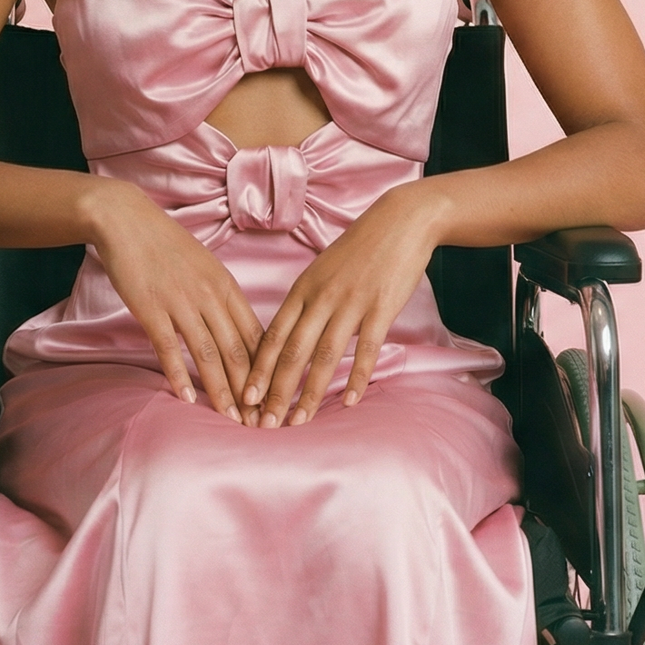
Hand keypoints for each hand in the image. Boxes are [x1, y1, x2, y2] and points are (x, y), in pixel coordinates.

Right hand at [85, 179, 263, 421]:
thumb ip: (222, 300)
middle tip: (260, 422)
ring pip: (209, 353)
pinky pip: (169, 347)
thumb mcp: (206, 268)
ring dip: (222, 390)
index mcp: (227, 287)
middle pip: (238, 350)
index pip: (256, 336)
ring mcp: (181, 303)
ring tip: (231, 419)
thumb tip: (240, 333)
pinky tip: (187, 397)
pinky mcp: (152, 308)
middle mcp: (210, 296)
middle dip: (251, 390)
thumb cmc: (167, 246)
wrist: (127, 221)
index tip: (275, 398)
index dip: (267, 370)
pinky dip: (180, 374)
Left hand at [244, 183, 443, 426]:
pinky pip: (365, 349)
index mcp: (303, 288)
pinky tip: (347, 401)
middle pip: (292, 351)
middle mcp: (321, 297)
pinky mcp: (380, 308)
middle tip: (264, 423)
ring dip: (309, 392)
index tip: (245, 398)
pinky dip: (355, 377)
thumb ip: (305, 301)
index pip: (273, 335)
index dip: (258, 369)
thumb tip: (287, 335)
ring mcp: (351, 303)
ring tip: (298, 421)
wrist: (400, 221)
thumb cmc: (359, 248)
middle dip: (275, 391)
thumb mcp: (322, 269)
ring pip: (324, 355)